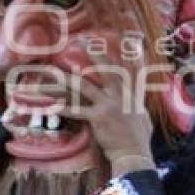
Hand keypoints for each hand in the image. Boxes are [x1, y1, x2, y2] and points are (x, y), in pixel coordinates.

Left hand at [45, 50, 154, 174]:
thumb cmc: (139, 139)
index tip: (125, 40)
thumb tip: (137, 103)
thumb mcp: (143, 118)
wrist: (134, 155)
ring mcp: (109, 105)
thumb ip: (138, 106)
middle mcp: (121, 96)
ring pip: (84, 87)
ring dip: (68, 78)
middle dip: (95, 55)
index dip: (127, 54)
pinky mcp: (98, 118)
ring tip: (55, 71)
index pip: (130, 70)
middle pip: (107, 70)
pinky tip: (50, 105)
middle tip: (84, 42)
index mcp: (132, 95)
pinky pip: (77, 110)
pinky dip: (63, 108)